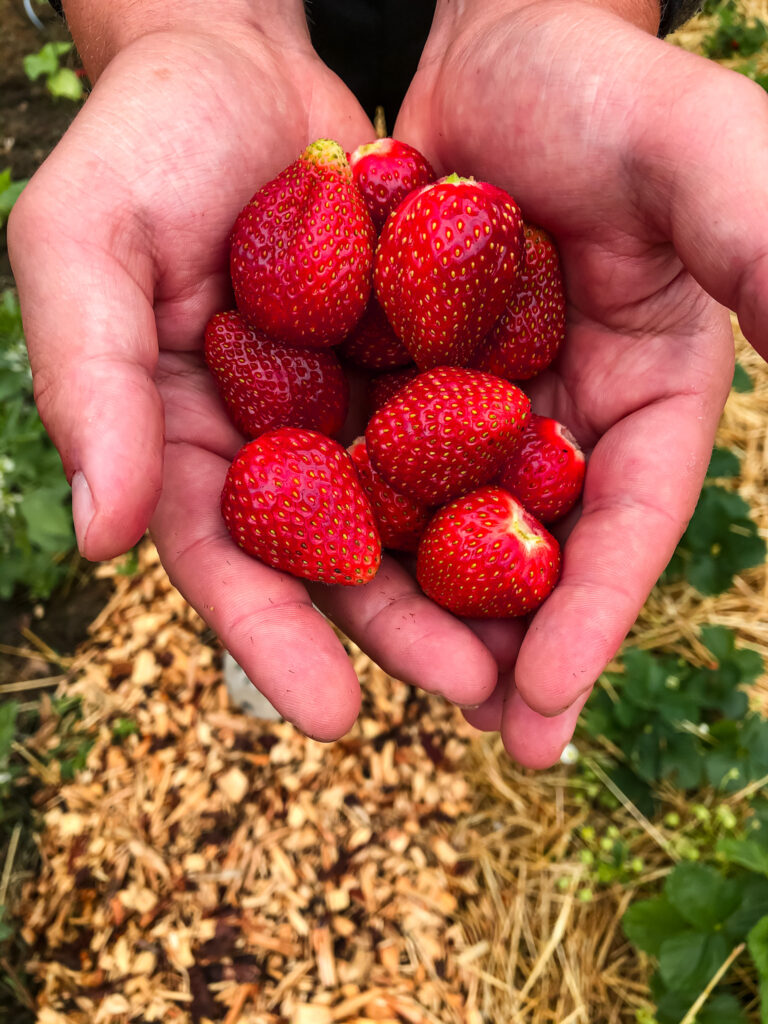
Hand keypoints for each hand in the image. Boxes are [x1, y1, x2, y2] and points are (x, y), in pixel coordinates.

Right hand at [9, 2, 501, 739]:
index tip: (334, 716)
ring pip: (414, 512)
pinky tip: (560, 528)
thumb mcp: (85, 245)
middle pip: (337, 560)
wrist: (241, 58)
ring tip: (532, 651)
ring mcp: (348, 403)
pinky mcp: (414, 357)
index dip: (273, 639)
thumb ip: (90, 384)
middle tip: (472, 695)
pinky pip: (465, 427)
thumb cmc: (146, 144)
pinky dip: (504, 477)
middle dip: (400, 634)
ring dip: (470, 583)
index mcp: (184, 440)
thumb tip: (103, 540)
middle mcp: (272, 442)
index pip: (225, 558)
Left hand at [394, 0, 764, 765]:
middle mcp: (564, 417)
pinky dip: (357, 527)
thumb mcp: (697, 153)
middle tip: (489, 738)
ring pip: (451, 530)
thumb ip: (761, 241)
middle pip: (540, 551)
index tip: (549, 698)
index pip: (627, 522)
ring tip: (408, 694)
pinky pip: (374, 467)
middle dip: (516, 645)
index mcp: (648, 392)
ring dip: (433, 612)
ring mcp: (477, 407)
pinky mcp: (398, 381)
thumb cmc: (599, 88)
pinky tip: (324, 586)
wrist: (489, 43)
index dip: (594, 611)